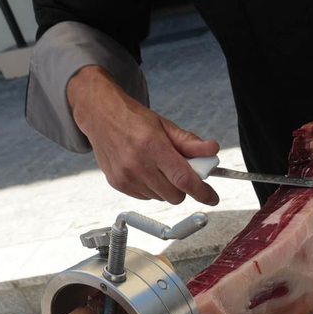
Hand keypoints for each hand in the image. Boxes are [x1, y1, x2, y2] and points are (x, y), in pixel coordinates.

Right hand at [66, 65, 219, 205]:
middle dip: (183, 187)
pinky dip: (151, 188)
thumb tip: (211, 150)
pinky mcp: (118, 184)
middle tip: (179, 170)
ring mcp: (126, 177)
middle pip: (175, 195)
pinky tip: (144, 170)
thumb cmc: (132, 119)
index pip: (183, 178)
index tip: (212, 197)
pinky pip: (146, 197)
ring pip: (161, 198)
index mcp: (152, 146)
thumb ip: (189, 142)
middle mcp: (137, 164)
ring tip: (156, 165)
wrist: (100, 115)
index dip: (202, 192)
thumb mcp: (164, 125)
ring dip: (166, 187)